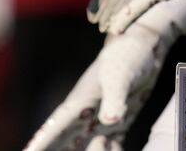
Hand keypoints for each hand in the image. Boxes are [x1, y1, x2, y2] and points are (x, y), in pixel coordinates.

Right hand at [23, 0, 185, 150]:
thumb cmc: (126, 55)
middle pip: (65, 141)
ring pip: (86, 145)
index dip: (41, 143)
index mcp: (78, 102)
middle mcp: (85, 114)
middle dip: (55, 150)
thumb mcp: (120, 75)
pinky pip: (110, 144)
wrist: (144, 45)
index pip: (55, 128)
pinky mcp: (118, 120)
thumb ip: (115, 96)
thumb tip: (111, 120)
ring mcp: (100, 118)